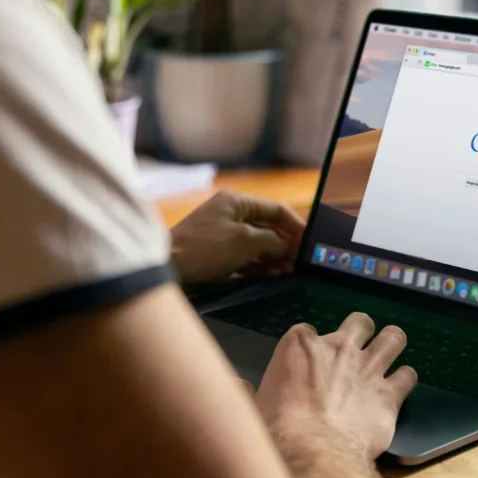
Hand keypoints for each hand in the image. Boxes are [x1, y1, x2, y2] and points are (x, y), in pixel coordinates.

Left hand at [170, 190, 304, 283]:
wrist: (168, 266)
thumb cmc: (206, 248)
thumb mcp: (246, 241)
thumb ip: (273, 241)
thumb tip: (287, 246)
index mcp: (237, 202)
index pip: (276, 209)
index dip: (296, 225)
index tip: (308, 243)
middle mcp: (230, 213)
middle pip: (267, 227)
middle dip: (285, 244)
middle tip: (300, 262)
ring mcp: (223, 233)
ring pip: (257, 243)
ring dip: (273, 257)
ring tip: (289, 271)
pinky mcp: (216, 252)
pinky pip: (244, 256)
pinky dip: (258, 265)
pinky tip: (271, 275)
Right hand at [254, 313, 418, 459]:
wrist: (313, 453)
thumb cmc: (277, 429)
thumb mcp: (252, 405)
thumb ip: (246, 391)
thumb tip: (235, 386)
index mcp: (300, 345)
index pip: (308, 330)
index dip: (310, 346)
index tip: (309, 362)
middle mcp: (338, 348)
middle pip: (359, 322)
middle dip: (361, 331)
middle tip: (357, 348)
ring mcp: (368, 368)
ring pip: (393, 338)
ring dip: (392, 344)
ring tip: (388, 354)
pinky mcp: (390, 394)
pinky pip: (408, 375)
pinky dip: (405, 380)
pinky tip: (399, 388)